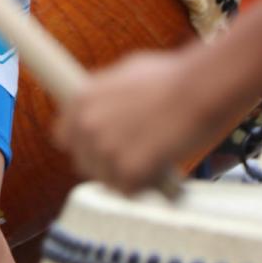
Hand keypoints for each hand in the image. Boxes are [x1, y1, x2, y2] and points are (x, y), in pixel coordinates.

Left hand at [52, 48, 212, 194]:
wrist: (199, 90)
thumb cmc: (170, 77)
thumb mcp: (126, 72)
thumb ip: (106, 93)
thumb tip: (103, 102)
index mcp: (81, 99)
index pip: (63, 135)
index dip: (83, 142)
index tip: (99, 146)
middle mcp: (87, 125)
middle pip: (83, 162)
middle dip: (105, 162)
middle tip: (131, 156)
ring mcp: (106, 149)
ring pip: (106, 179)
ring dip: (125, 176)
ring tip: (149, 163)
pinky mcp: (128, 171)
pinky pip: (128, 190)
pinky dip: (144, 186)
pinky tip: (158, 172)